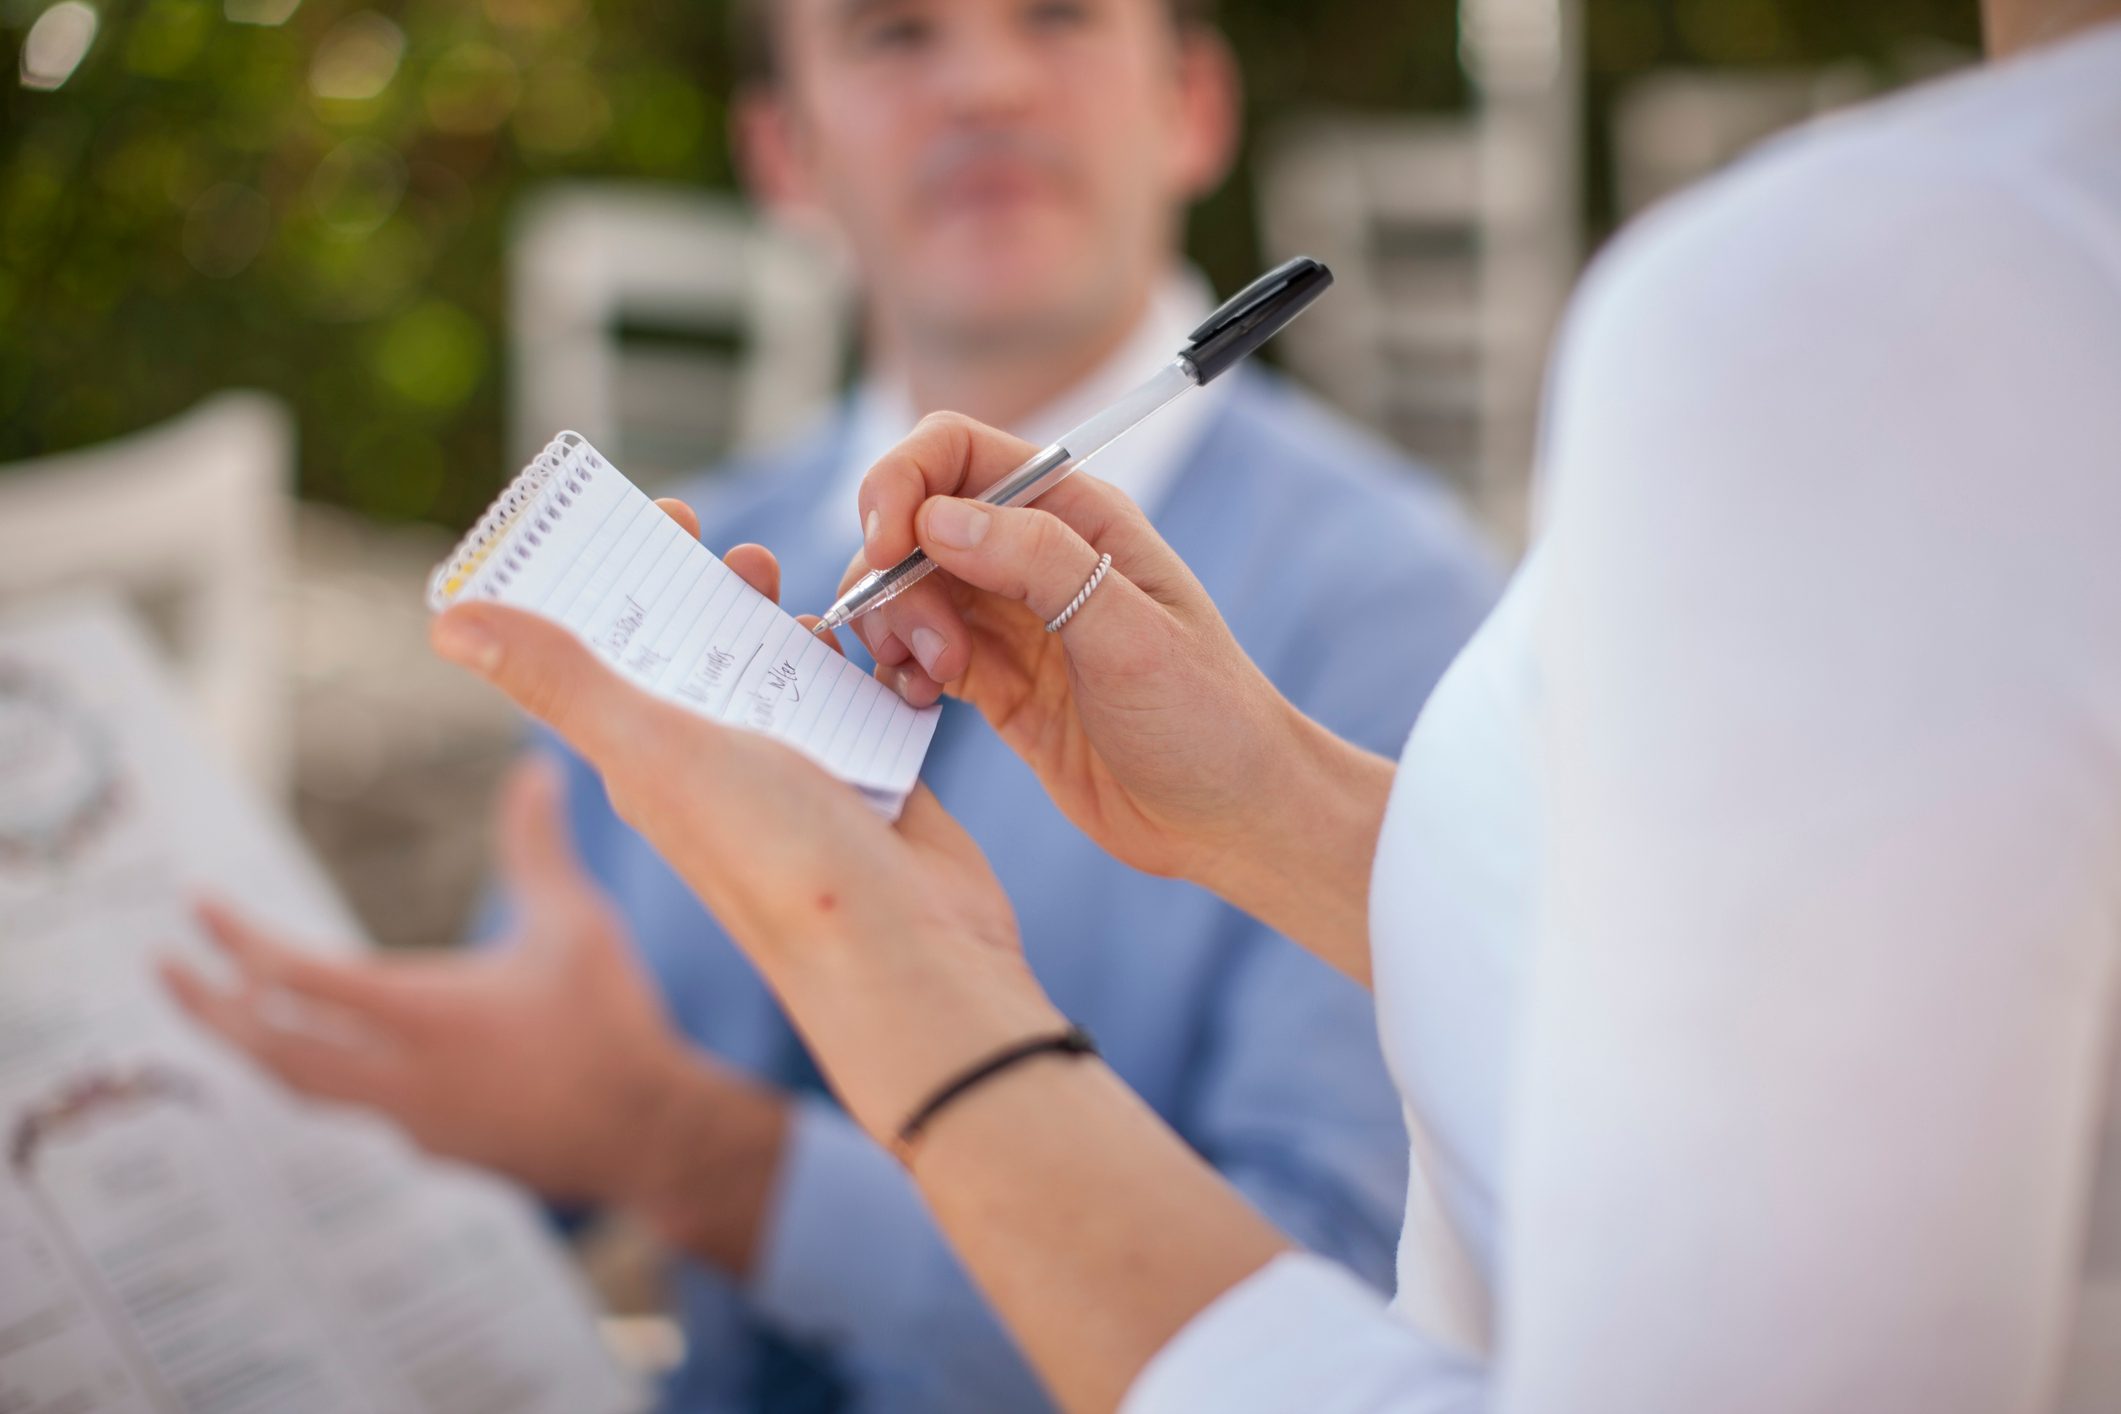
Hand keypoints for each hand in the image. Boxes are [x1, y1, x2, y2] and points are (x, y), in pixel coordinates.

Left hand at [160, 755, 789, 1272]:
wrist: (648, 1136)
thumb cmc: (614, 1023)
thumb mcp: (577, 923)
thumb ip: (540, 847)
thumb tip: (539, 767)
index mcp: (423, 1013)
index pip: (297, 975)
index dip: (238, 937)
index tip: (197, 905)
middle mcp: (399, 1075)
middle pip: (272, 1045)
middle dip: (210, 1005)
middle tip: (167, 969)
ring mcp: (412, 1121)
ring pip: (304, 1084)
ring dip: (258, 1044)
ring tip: (229, 1013)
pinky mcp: (437, 1147)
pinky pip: (357, 1108)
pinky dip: (326, 1073)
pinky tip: (337, 1057)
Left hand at [424, 511, 1065, 1149]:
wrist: (908, 954)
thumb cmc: (775, 866)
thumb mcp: (656, 754)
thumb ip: (567, 683)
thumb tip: (448, 622)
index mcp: (648, 759)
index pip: (614, 651)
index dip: (621, 579)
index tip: (654, 511)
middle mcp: (716, 762)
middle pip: (702, 649)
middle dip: (712, 586)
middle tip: (736, 550)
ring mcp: (797, 770)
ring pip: (782, 666)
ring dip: (786, 620)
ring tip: (802, 593)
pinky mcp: (869, 775)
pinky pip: (856, 694)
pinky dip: (860, 661)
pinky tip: (870, 644)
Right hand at [835, 414, 1381, 936]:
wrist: (1228, 818)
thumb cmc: (1206, 719)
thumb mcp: (1131, 636)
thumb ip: (1040, 565)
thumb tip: (938, 518)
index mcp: (1076, 514)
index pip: (955, 453)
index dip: (901, 484)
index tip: (885, 548)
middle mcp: (1035, 554)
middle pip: (914, 522)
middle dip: (893, 576)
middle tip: (933, 649)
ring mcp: (1010, 618)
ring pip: (906, 589)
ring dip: (895, 626)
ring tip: (935, 679)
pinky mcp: (994, 679)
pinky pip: (915, 651)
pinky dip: (898, 669)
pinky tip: (923, 701)